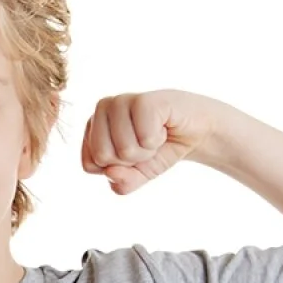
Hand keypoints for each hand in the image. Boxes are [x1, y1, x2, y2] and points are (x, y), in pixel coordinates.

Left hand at [80, 90, 220, 193]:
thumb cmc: (159, 150)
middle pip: (103, 157)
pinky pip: (144, 138)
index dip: (117, 169)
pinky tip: (164, 126)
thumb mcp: (137, 176)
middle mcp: (102, 108)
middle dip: (131, 161)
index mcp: (92, 127)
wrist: (193, 133)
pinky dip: (158, 140)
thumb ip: (121, 183)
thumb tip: (111, 172)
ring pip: (123, 149)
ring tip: (155, 135)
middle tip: (145, 145)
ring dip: (147, 151)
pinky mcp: (143, 99)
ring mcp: (121, 100)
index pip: (89, 165)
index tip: (131, 156)